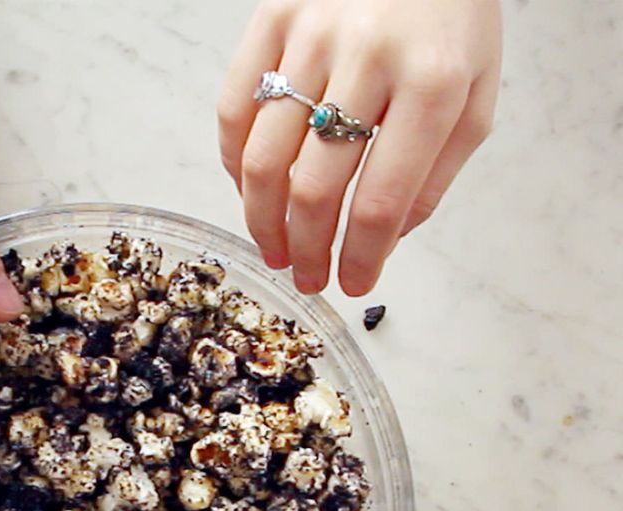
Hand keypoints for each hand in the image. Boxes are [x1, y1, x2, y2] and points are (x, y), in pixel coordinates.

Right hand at [219, 0, 501, 294]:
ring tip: (274, 248)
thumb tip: (384, 238)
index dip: (358, 256)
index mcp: (433, 80)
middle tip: (307, 277)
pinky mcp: (273, 14)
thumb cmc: (452, 16)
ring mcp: (313, 31)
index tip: (349, 284)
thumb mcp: (477, 93)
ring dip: (262, 219)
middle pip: (314, 186)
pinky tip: (249, 188)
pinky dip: (234, 161)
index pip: (380, 199)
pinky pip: (235, 106)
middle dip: (307, 249)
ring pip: (266, 155)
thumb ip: (436, 172)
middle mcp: (368, 54)